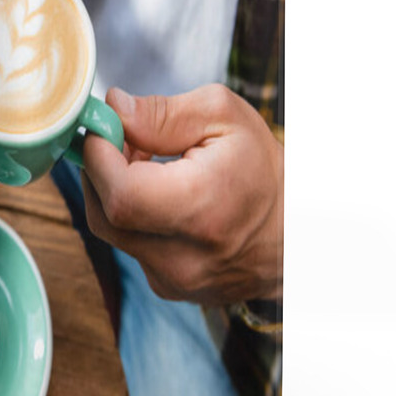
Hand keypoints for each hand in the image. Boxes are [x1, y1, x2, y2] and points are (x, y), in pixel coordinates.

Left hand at [82, 84, 283, 305]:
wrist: (296, 232)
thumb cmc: (263, 169)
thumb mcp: (224, 118)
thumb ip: (162, 113)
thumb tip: (114, 108)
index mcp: (202, 210)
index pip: (121, 193)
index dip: (99, 155)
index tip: (103, 127)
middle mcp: (184, 257)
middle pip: (103, 214)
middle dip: (99, 169)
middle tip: (120, 139)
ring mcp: (173, 279)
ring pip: (109, 230)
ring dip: (112, 190)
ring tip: (144, 162)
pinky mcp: (167, 287)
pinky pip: (126, 244)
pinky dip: (128, 214)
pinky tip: (155, 193)